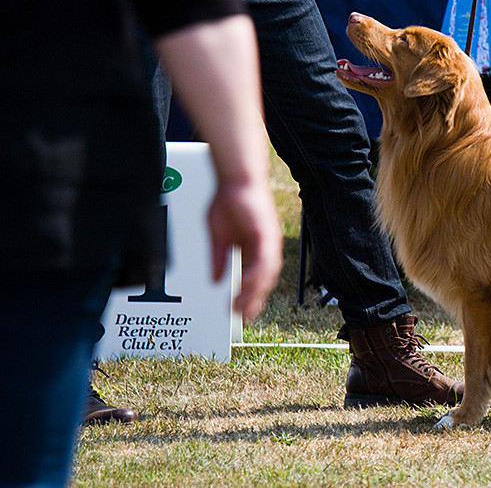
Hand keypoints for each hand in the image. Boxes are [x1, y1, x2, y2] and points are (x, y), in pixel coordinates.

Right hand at [208, 180, 282, 321]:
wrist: (235, 179)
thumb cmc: (228, 201)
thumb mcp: (217, 237)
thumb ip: (218, 259)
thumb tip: (215, 280)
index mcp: (254, 249)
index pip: (253, 279)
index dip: (247, 297)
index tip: (237, 312)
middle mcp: (265, 248)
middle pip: (262, 282)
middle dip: (252, 301)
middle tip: (241, 318)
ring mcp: (268, 242)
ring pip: (265, 276)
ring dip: (254, 293)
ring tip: (241, 308)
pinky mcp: (267, 235)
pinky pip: (265, 261)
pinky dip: (257, 277)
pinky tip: (247, 288)